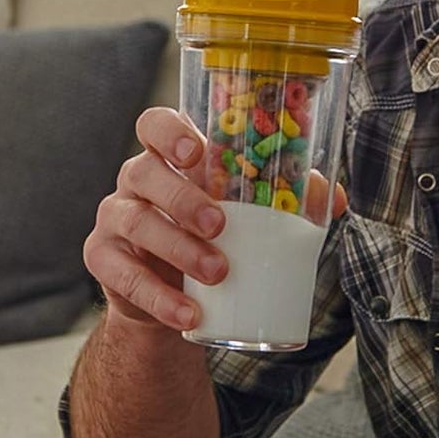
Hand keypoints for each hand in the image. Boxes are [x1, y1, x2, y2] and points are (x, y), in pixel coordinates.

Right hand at [85, 107, 347, 333]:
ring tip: (218, 272)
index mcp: (168, 157)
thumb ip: (285, 199)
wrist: (173, 297)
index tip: (197, 151)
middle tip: (221, 225)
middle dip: (184, 198)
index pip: (153, 124)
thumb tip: (335, 199)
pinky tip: (189, 314)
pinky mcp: (103, 260)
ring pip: (135, 222)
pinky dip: (159, 298)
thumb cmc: (215, 238)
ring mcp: (114, 218)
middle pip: (144, 172)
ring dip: (178, 247)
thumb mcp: (246, 215)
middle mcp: (135, 180)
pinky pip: (124, 276)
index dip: (169, 131)